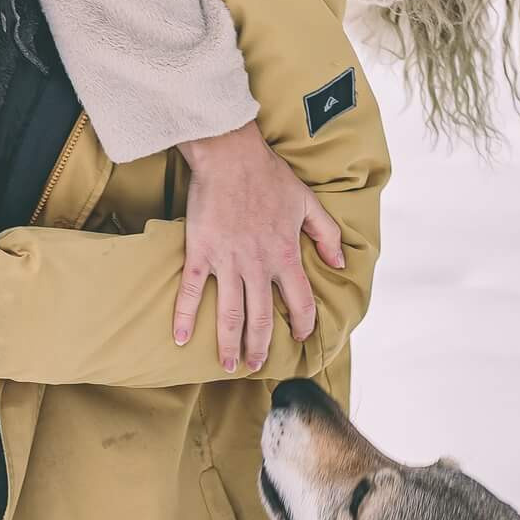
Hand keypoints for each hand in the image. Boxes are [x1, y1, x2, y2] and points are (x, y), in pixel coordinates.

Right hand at [174, 119, 344, 373]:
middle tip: (254, 364)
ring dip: (229, 344)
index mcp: (285, 255)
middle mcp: (258, 265)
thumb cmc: (268, 175)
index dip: (302, 324)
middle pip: (260, 319)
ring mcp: (228, 262)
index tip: (298, 336)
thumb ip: (327, 234)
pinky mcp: (201, 253)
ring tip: (228, 364)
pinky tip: (180, 339)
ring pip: (229, 314)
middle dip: (259, 347)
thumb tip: (339, 262)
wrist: (229, 154)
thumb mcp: (307, 202)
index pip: (300, 302)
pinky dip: (185, 317)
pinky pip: (192, 292)